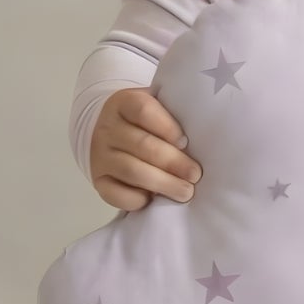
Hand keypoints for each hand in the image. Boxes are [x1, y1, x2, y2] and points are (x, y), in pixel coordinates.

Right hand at [90, 87, 202, 210]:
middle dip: (173, 162)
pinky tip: (153, 200)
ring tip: (185, 192)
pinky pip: (115, 194)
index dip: (168, 127)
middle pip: (142, 145)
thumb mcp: (157, 107)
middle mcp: (107, 128)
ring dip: (162, 183)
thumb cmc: (146, 122)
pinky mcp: (98, 180)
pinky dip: (136, 199)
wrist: (109, 131)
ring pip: (131, 170)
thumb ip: (174, 116)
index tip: (186, 142)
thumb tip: (205, 138)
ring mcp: (100, 155)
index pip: (144, 111)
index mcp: (124, 103)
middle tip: (195, 175)